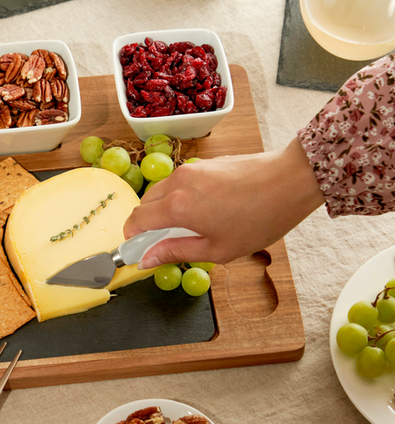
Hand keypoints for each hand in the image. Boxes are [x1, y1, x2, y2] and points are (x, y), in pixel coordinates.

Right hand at [124, 137, 325, 266]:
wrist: (291, 182)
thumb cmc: (259, 219)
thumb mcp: (217, 249)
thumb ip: (175, 252)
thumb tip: (146, 259)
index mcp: (177, 207)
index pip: (135, 220)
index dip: (132, 238)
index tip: (140, 250)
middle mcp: (178, 183)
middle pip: (144, 204)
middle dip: (148, 225)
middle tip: (168, 243)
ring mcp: (191, 169)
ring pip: (161, 191)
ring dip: (164, 210)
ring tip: (191, 227)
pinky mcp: (204, 163)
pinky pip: (179, 182)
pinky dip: (180, 197)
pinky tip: (206, 210)